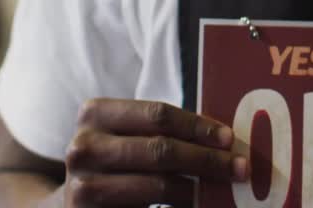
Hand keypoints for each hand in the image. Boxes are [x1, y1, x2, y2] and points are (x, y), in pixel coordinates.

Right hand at [62, 99, 247, 206]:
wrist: (72, 205)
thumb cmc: (115, 166)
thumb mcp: (128, 140)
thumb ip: (162, 133)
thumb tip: (224, 139)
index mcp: (95, 113)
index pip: (158, 114)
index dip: (197, 126)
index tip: (229, 139)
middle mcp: (84, 146)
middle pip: (160, 149)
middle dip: (207, 159)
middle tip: (240, 168)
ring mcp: (81, 184)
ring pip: (157, 184)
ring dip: (198, 189)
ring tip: (224, 190)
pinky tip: (196, 205)